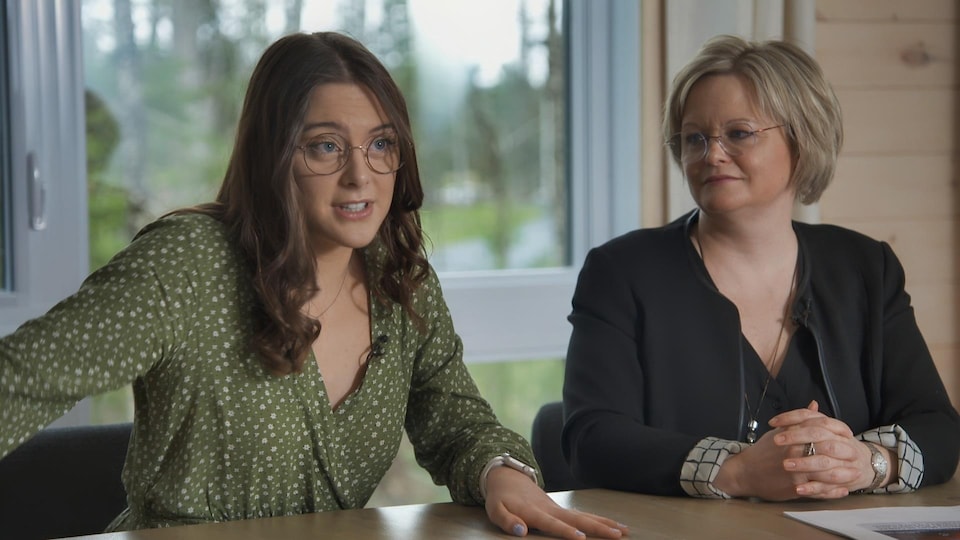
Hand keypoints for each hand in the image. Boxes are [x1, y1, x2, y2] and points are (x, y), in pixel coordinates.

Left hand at [483, 467, 628, 537]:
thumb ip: (507, 521)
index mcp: (534, 512)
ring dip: (604, 523)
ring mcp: (558, 508)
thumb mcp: (496, 510)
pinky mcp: (561, 509)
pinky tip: (612, 525)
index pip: (552, 524)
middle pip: (578, 519)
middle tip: (617, 535)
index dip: (566, 531)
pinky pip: (582, 515)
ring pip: (585, 516)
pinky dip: (598, 520)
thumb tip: (521, 531)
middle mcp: (551, 509)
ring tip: (624, 531)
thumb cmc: (500, 497)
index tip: (581, 537)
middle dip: (598, 528)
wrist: (507, 477)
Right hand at [714, 401, 851, 499]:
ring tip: (855, 475)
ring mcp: (797, 471)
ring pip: (826, 473)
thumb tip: (814, 405)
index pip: (821, 430)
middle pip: (828, 451)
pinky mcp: (795, 487)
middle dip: (845, 454)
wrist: (745, 472)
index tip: (848, 435)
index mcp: (793, 436)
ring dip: (843, 475)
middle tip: (856, 456)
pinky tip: (842, 490)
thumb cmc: (763, 451)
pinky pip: (819, 490)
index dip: (838, 433)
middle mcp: (796, 452)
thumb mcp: (779, 431)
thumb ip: (799, 419)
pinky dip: (833, 491)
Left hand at [771, 401, 895, 497]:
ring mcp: (845, 463)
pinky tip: (798, 488)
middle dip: (796, 438)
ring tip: (785, 464)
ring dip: (804, 463)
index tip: (774, 422)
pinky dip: (813, 488)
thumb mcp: (829, 431)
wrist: (868, 466)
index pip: (813, 418)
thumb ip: (815, 420)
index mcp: (836, 428)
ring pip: (824, 461)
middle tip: (777, 441)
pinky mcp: (843, 481)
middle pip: (819, 436)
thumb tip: (809, 405)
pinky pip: (828, 486)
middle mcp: (842, 442)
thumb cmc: (841, 447)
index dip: (792, 417)